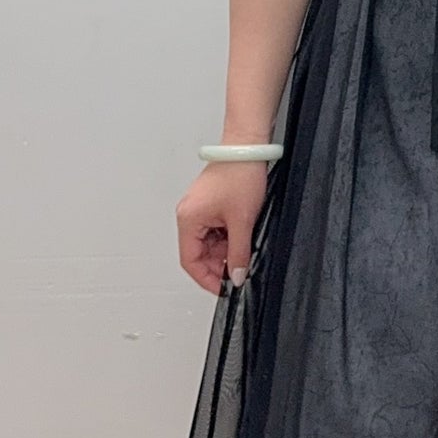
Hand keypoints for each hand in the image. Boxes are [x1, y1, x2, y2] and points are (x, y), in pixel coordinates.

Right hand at [177, 161, 267, 295]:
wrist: (248, 149)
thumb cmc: (240, 173)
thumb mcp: (242, 221)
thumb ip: (238, 253)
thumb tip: (236, 276)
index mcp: (189, 219)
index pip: (190, 261)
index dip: (207, 279)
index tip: (223, 288)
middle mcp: (189, 215)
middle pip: (199, 253)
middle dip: (219, 264)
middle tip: (239, 269)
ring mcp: (199, 209)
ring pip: (209, 243)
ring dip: (225, 250)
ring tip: (244, 248)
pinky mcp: (210, 205)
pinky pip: (215, 231)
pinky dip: (228, 238)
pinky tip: (242, 236)